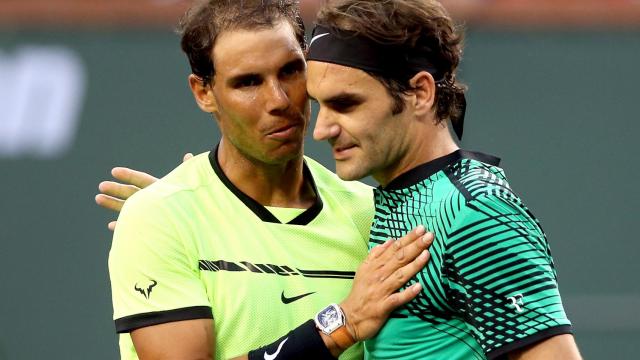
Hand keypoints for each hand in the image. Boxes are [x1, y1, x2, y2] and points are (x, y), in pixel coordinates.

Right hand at [95, 153, 193, 230]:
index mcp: (160, 188)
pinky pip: (133, 226)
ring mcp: (148, 214)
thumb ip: (186, 172)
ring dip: (112, 204)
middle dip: (116, 189)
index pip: (142, 180)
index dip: (129, 175)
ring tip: (97, 198)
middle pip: (131, 193)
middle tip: (101, 186)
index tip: (114, 171)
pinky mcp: (148, 228)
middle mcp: (152, 200)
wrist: (195, 226)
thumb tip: (189, 156)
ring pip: (127, 208)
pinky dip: (122, 226)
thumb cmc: (193, 204)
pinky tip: (111, 226)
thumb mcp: (187, 187)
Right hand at [340, 225, 432, 341]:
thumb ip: (376, 254)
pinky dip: (408, 293)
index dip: (408, 238)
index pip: (394, 248)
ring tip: (427, 254)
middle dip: (415, 246)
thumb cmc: (359, 292)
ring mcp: (381, 291)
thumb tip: (390, 240)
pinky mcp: (383, 306)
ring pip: (400, 275)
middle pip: (399, 258)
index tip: (421, 229)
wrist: (349, 317)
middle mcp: (378, 275)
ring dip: (414, 265)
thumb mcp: (364, 269)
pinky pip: (397, 298)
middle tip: (429, 235)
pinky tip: (419, 287)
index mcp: (374, 265)